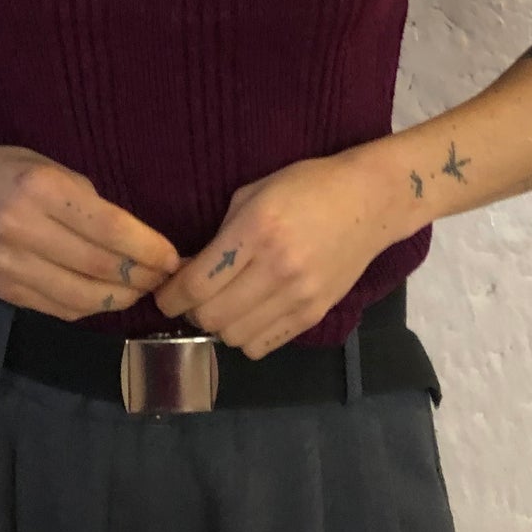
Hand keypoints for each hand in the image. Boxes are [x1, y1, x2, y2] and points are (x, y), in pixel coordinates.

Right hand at [0, 139, 183, 322]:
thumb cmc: (9, 170)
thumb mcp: (51, 168)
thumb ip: (89, 202)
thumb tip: (139, 240)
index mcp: (40, 189)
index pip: (108, 228)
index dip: (147, 248)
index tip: (173, 257)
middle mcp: (22, 229)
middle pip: (98, 266)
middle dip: (141, 276)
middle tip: (166, 278)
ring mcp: (10, 266)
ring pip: (82, 296)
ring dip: (121, 298)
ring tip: (142, 290)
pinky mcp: (5, 292)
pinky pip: (60, 309)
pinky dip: (92, 306)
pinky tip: (108, 296)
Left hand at [151, 149, 398, 358]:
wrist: (368, 202)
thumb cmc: (305, 186)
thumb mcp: (254, 193)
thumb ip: (221, 233)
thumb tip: (187, 269)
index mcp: (256, 230)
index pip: (198, 283)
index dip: (170, 296)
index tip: (163, 295)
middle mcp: (277, 268)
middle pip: (211, 317)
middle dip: (191, 312)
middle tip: (192, 297)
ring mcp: (299, 296)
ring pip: (235, 338)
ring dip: (219, 326)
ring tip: (221, 306)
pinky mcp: (314, 314)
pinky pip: (263, 345)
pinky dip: (246, 337)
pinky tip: (247, 315)